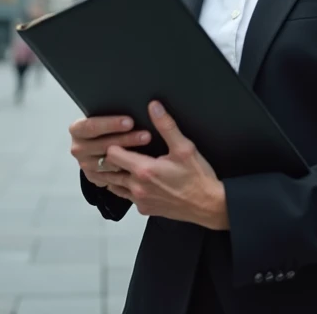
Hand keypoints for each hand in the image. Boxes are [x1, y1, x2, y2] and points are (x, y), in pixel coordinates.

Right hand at [68, 115, 151, 188]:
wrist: (95, 146)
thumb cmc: (105, 126)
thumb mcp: (104, 116)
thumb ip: (113, 111)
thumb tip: (142, 106)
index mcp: (77, 129)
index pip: (91, 126)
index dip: (111, 124)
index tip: (130, 121)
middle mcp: (78, 148)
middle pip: (103, 145)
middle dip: (126, 140)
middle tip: (146, 135)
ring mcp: (85, 164)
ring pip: (109, 162)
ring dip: (129, 156)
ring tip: (149, 150)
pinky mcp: (94, 177)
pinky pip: (111, 177)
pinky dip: (126, 171)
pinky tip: (141, 166)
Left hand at [102, 101, 227, 230]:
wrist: (207, 206)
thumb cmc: (197, 177)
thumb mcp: (184, 147)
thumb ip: (166, 126)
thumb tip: (154, 107)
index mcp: (144, 170)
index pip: (112, 154)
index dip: (114, 144)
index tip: (120, 138)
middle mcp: (137, 187)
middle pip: (109, 171)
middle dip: (111, 159)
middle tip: (118, 149)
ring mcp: (140, 200)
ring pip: (114, 186)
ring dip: (116, 175)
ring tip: (122, 164)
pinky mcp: (145, 209)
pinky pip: (126, 197)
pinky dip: (125, 188)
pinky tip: (135, 180)